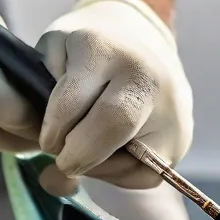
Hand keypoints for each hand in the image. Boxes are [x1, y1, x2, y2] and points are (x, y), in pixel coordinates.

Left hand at [36, 0, 193, 189]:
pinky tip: (110, 152)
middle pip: (111, 127)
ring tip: (87, 148)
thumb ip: (38, 109)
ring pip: (127, 163)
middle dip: (77, 155)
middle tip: (64, 158)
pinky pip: (142, 176)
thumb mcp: (49, 58)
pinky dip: (118, 174)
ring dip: (96, 166)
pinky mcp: (181, 140)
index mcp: (104, 49)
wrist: (138, 40)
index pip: (71, 104)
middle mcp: (146, 76)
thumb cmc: (82, 53)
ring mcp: (171, 110)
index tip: (47, 137)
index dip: (52, 131)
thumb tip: (54, 179)